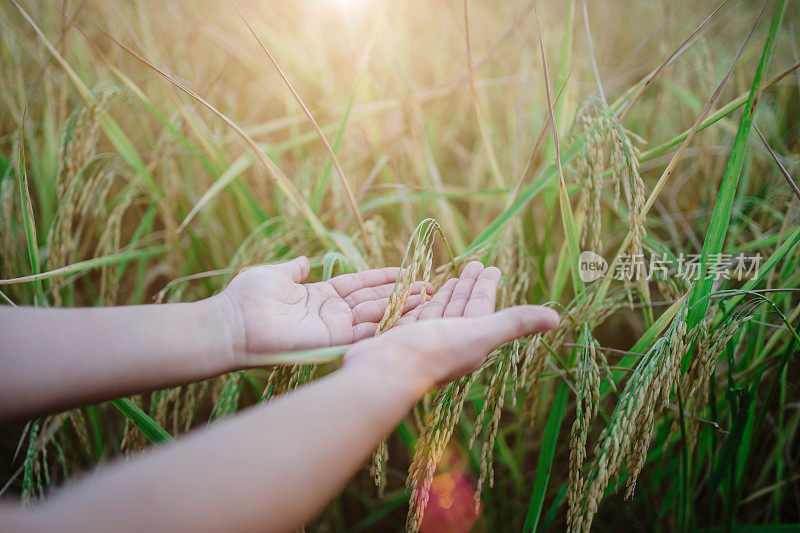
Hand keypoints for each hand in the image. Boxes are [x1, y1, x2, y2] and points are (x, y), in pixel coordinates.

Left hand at [216, 257, 430, 361]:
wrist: (233, 324)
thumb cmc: (248, 298)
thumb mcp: (275, 275)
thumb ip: (295, 270)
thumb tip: (306, 261)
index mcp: (321, 295)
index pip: (359, 284)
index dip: (383, 278)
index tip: (408, 271)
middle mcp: (332, 313)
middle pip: (374, 300)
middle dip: (402, 294)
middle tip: (431, 288)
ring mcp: (334, 328)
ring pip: (376, 315)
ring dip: (403, 308)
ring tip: (430, 299)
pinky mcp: (333, 340)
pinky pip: (366, 331)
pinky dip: (388, 325)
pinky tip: (411, 315)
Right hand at [342, 261, 558, 392]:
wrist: (385, 372)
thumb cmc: (434, 352)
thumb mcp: (480, 333)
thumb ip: (515, 323)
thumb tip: (557, 318)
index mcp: (471, 341)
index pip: (482, 307)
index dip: (487, 287)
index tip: (492, 267)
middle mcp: (449, 342)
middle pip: (464, 307)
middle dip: (470, 286)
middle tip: (475, 263)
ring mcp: (424, 341)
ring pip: (441, 311)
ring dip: (449, 294)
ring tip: (452, 276)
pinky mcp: (402, 339)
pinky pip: (417, 317)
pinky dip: (423, 304)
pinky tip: (422, 296)